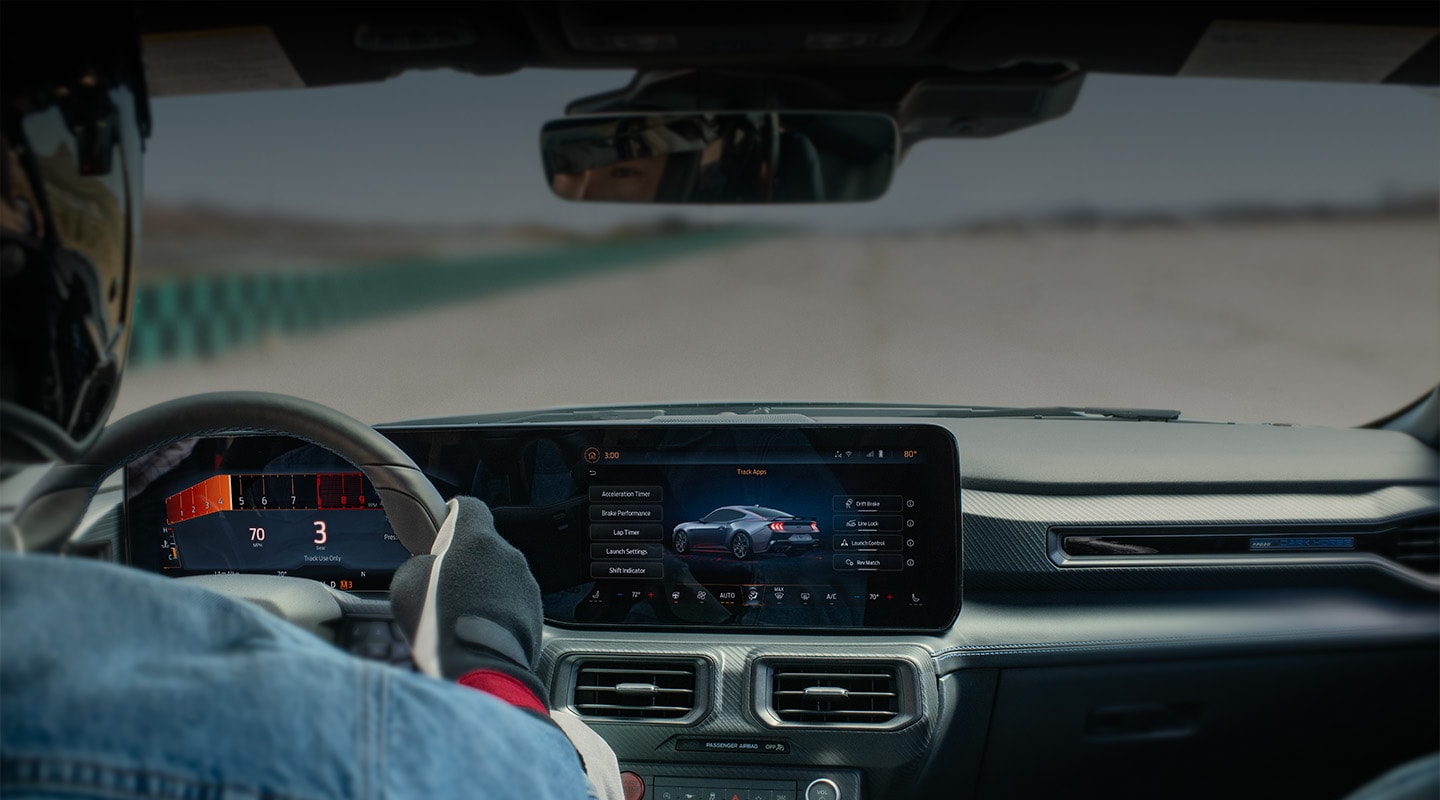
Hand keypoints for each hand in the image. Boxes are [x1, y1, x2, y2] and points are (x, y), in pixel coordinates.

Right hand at [390, 496, 546, 710]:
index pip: (469, 506)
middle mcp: (507, 554)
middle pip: (485, 546)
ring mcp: (526, 583)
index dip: (453, 516)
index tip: (443, 530)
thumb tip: (428, 565)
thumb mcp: (406, 584)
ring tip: (461, 615)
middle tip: (444, 586)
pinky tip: (479, 630)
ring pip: (501, 575)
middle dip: (466, 561)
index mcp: (476, 538)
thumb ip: (420, 562)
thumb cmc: (439, 625)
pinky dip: (499, 610)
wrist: (479, 670)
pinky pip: (513, 601)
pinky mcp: (535, 611)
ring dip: (484, 587)